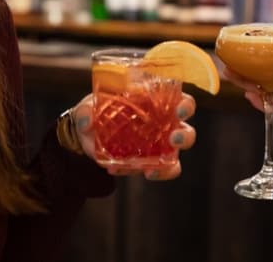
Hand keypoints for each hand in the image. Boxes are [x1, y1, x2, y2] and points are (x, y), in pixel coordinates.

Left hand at [66, 93, 196, 180]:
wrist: (87, 136)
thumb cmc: (96, 111)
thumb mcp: (88, 106)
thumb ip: (86, 111)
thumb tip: (86, 122)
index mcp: (155, 101)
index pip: (179, 99)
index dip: (185, 104)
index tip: (179, 109)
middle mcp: (163, 122)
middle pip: (186, 127)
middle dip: (185, 134)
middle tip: (174, 138)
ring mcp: (159, 144)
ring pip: (178, 152)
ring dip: (174, 159)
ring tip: (159, 162)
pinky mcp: (152, 161)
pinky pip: (164, 169)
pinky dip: (159, 173)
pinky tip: (146, 173)